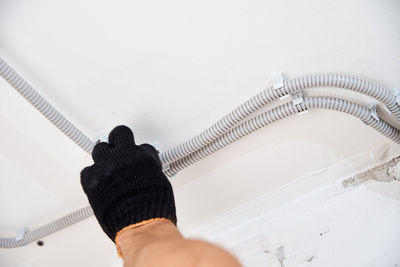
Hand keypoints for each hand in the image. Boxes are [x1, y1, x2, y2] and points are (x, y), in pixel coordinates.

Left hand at [81, 125, 176, 241]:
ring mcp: (106, 167)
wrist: (140, 226)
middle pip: (119, 134)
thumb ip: (149, 173)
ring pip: (99, 149)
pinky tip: (98, 180)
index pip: (143, 146)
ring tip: (107, 163)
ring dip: (104, 156)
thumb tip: (145, 175)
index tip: (138, 158)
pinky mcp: (92, 181)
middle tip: (119, 147)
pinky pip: (87, 171)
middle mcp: (124, 157)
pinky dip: (92, 175)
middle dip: (120, 141)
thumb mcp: (160, 183)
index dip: (140, 153)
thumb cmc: (153, 210)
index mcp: (144, 157)